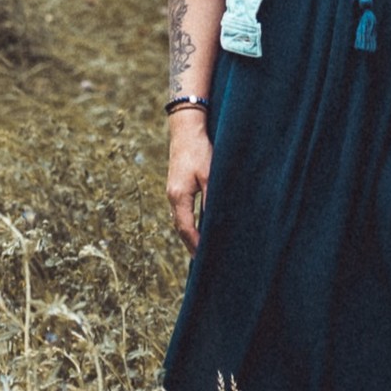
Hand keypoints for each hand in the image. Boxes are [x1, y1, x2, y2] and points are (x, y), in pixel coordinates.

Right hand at [166, 113, 211, 255]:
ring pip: (179, 219)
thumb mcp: (210, 175)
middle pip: (180, 227)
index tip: (205, 258)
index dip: (196, 244)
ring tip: (200, 249)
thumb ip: (212, 198)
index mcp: (179, 196)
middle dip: (190, 244)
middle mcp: (172, 196)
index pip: (186, 228)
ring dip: (188, 234)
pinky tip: (197, 226)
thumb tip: (217, 220)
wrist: (185, 129)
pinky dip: (188, 223)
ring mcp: (172, 191)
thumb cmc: (199, 150)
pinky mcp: (176, 185)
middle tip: (202, 261)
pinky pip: (180, 211)